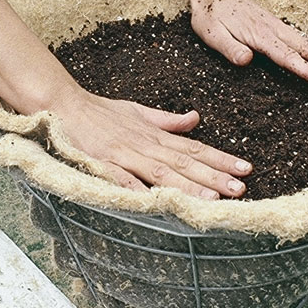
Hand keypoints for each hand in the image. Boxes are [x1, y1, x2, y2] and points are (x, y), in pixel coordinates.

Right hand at [52, 88, 251, 198]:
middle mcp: (145, 145)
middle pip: (185, 162)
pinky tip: (153, 202)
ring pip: (160, 172)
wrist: (64, 105)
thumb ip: (167, 120)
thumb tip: (195, 119)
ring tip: (212, 198)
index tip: (244, 168)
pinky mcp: (101, 162)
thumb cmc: (101, 113)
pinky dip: (136, 189)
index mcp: (155, 135)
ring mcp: (124, 154)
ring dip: (187, 185)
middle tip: (240, 188)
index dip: (220, 159)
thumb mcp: (138, 112)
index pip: (194, 148)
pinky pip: (121, 178)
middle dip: (214, 176)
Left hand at [158, 0, 307, 86]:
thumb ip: (229, 48)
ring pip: (306, 43)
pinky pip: (300, 38)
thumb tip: (246, 61)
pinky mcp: (274, 24)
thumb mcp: (212, 35)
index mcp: (260, 36)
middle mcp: (273, 30)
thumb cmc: (210, 15)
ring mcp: (276, 26)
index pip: (288, 57)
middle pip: (306, 49)